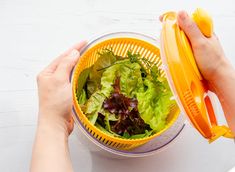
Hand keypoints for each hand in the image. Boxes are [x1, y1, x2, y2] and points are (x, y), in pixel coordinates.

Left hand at [37, 41, 85, 134]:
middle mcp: (52, 78)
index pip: (62, 57)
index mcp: (47, 73)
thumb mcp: (60, 80)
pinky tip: (85, 73)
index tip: (84, 42)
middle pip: (66, 63)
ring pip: (70, 71)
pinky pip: (73, 80)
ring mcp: (59, 86)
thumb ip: (66, 65)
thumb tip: (73, 52)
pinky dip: (80, 75)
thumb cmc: (56, 103)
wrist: (56, 123)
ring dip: (78, 65)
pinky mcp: (65, 93)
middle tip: (87, 48)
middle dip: (76, 55)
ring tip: (87, 57)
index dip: (74, 48)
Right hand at [160, 11, 234, 134]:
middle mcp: (199, 38)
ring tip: (170, 49)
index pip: (187, 19)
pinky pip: (181, 51)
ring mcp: (195, 47)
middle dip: (173, 32)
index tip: (162, 19)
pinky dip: (177, 53)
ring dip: (174, 44)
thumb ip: (191, 28)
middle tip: (166, 37)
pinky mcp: (192, 56)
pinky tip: (175, 56)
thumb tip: (181, 13)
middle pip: (182, 30)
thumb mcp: (200, 43)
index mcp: (203, 31)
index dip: (174, 18)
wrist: (218, 80)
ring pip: (181, 41)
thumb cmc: (213, 62)